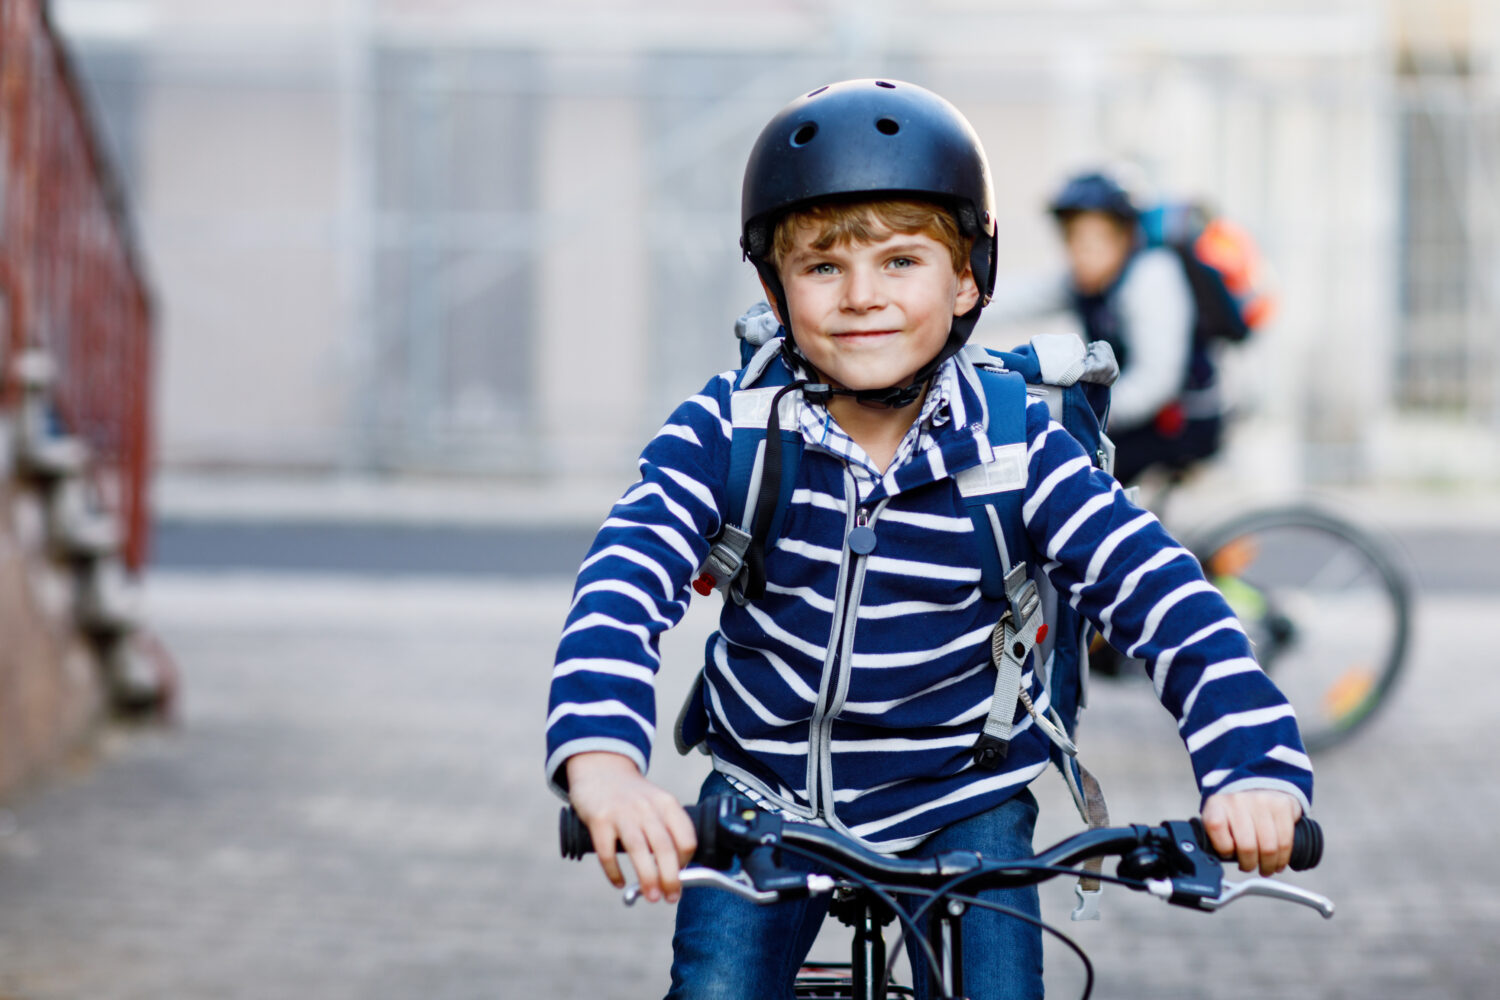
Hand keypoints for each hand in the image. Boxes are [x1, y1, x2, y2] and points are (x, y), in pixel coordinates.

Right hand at [565, 751, 696, 902]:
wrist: (600, 768)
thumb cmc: (632, 795)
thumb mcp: (656, 803)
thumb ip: (666, 830)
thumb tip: (675, 872)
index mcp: (666, 804)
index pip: (686, 837)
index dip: (687, 861)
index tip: (682, 875)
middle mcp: (647, 807)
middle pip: (665, 847)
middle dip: (671, 877)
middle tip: (671, 897)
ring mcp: (622, 813)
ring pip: (639, 850)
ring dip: (648, 878)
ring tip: (652, 897)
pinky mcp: (599, 819)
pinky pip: (607, 852)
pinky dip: (614, 872)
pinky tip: (620, 883)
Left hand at [1201, 789, 1302, 875]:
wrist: (1258, 787)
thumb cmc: (1235, 812)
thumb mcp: (1217, 817)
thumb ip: (1215, 836)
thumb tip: (1217, 860)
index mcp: (1217, 804)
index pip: (1215, 828)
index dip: (1224, 849)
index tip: (1229, 855)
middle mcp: (1239, 800)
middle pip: (1246, 846)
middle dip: (1249, 864)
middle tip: (1249, 867)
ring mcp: (1262, 801)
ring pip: (1268, 848)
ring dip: (1268, 865)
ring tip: (1265, 869)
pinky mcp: (1282, 806)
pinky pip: (1285, 842)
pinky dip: (1282, 858)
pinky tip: (1278, 863)